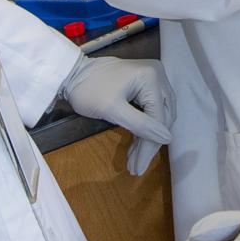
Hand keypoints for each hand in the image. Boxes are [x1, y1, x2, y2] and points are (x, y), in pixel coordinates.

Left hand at [62, 56, 172, 175]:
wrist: (72, 73)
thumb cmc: (88, 90)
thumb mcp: (112, 110)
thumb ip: (140, 124)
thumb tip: (167, 139)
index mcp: (151, 78)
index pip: (158, 118)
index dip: (150, 145)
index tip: (139, 168)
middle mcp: (158, 75)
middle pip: (162, 116)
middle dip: (149, 143)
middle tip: (136, 166)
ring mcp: (153, 78)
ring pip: (159, 114)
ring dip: (147, 137)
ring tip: (135, 159)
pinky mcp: (145, 83)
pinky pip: (151, 108)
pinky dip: (144, 126)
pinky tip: (136, 144)